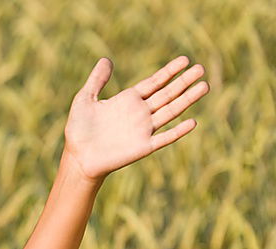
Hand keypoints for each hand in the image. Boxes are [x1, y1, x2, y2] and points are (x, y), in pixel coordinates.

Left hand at [62, 56, 208, 182]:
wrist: (78, 157)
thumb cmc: (79, 130)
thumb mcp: (85, 100)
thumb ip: (96, 80)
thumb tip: (106, 59)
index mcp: (129, 100)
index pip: (154, 83)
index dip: (169, 72)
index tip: (185, 60)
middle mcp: (140, 113)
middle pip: (167, 94)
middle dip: (184, 82)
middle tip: (201, 68)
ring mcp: (143, 130)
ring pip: (170, 111)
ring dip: (187, 100)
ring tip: (204, 86)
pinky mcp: (143, 147)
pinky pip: (164, 138)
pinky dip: (178, 131)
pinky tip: (192, 122)